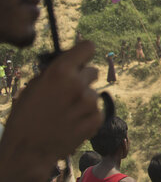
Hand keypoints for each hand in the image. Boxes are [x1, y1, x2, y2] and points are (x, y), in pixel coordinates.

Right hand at [0, 41, 101, 180]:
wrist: (28, 151)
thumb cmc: (26, 117)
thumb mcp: (34, 86)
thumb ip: (55, 72)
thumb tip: (71, 63)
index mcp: (61, 71)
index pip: (88, 47)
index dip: (83, 54)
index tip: (80, 61)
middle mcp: (79, 84)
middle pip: (92, 71)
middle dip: (82, 79)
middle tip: (67, 93)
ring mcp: (90, 102)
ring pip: (93, 93)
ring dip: (83, 100)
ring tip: (65, 113)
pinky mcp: (96, 119)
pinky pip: (96, 110)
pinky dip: (87, 116)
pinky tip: (72, 123)